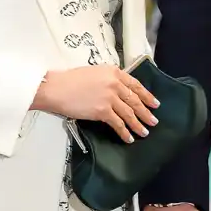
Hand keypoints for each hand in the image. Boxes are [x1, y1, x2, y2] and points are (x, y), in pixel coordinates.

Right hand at [33, 65, 158, 142]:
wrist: (56, 88)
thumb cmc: (70, 80)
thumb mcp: (94, 73)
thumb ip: (109, 80)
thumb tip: (118, 91)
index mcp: (113, 72)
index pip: (135, 85)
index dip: (146, 95)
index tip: (154, 103)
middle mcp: (115, 83)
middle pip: (135, 100)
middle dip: (146, 112)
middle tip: (154, 121)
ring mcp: (110, 97)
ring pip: (129, 113)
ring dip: (138, 124)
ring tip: (144, 132)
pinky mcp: (103, 111)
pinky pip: (118, 123)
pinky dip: (124, 132)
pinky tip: (129, 138)